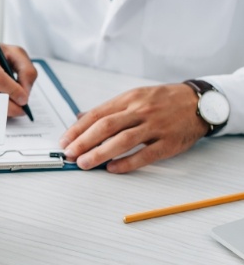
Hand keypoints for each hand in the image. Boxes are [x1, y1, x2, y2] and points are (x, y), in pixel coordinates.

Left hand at [59, 84, 207, 173]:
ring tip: (85, 163)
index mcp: (129, 99)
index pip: (96, 114)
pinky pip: (146, 154)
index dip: (77, 129)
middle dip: (84, 141)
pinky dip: (127, 162)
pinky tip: (112, 168)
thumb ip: (108, 109)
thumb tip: (80, 118)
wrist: (199, 102)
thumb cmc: (163, 101)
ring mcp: (155, 126)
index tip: (64, 141)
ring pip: (123, 140)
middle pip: (106, 126)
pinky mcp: (169, 142)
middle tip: (69, 154)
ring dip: (100, 153)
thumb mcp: (134, 97)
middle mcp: (140, 111)